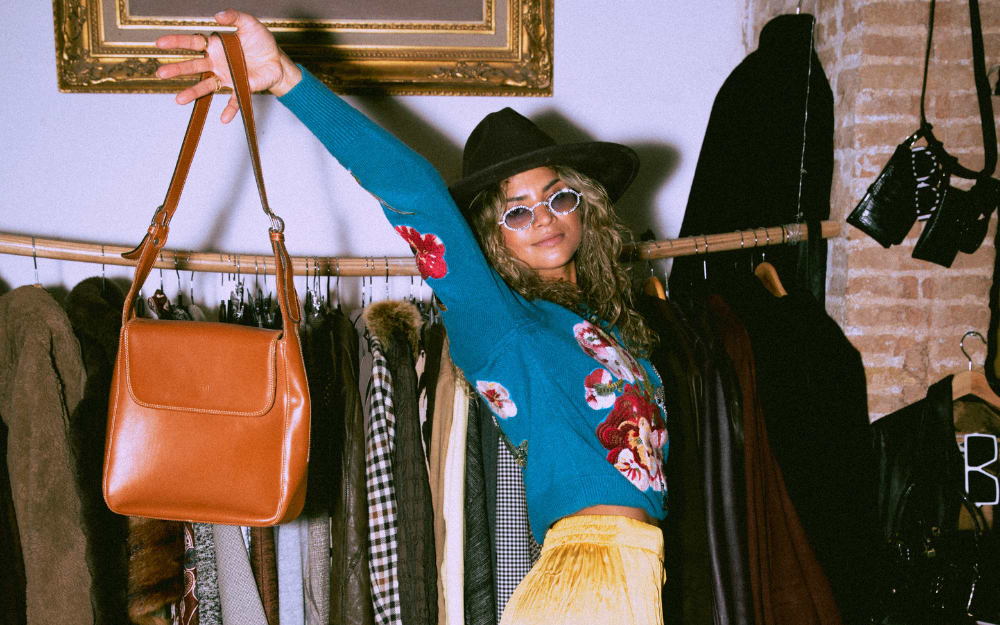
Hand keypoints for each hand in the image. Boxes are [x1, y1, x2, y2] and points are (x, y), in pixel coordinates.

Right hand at [154, 8, 302, 122]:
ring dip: (193, 93)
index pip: (192, 43)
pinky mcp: (241, 88)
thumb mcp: (249, 23)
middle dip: (177, 69)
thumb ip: (234, 16)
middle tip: (161, 73)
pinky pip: (234, 101)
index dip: (176, 42)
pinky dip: (230, 110)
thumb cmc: (261, 42)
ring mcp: (227, 77)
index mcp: (215, 46)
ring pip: (207, 86)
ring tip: (179, 100)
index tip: (160, 43)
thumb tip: (218, 15)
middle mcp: (217, 63)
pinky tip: (224, 118)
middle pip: (194, 66)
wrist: (277, 60)